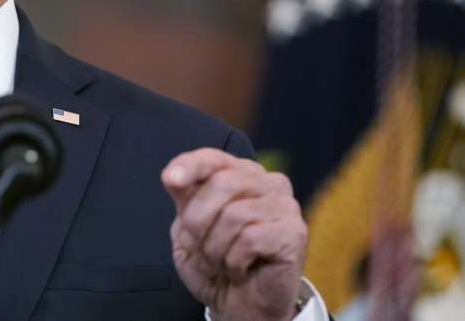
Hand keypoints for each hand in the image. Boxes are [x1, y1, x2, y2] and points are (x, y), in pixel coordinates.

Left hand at [161, 148, 306, 320]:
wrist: (239, 307)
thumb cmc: (216, 263)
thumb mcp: (189, 227)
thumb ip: (185, 197)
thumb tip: (173, 175)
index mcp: (241, 175)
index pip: (214, 158)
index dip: (191, 165)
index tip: (170, 180)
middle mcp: (268, 183)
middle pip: (222, 183)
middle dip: (198, 220)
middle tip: (198, 246)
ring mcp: (285, 206)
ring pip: (235, 215)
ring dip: (215, 247)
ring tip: (220, 262)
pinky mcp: (294, 232)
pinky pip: (250, 239)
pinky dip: (234, 261)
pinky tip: (239, 269)